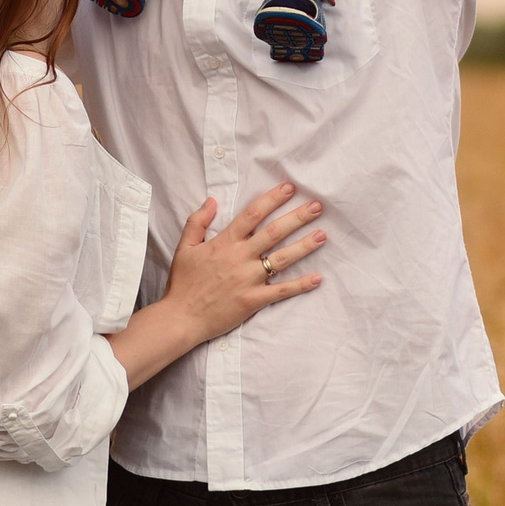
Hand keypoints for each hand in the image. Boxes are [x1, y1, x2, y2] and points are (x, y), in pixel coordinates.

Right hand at [161, 183, 325, 344]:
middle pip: (274, 232)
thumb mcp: (184, 247)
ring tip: (323, 235)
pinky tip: (317, 278)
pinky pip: (281, 292)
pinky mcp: (253, 300)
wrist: (181, 317)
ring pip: (282, 259)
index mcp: (224, 242)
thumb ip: (197, 221)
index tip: (290, 188)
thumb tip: (212, 200)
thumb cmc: (182, 283)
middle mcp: (239, 257)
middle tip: (317, 206)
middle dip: (297, 217)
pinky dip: (300, 285)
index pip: (253, 215)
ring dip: (304, 246)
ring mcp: (248, 279)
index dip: (272, 199)